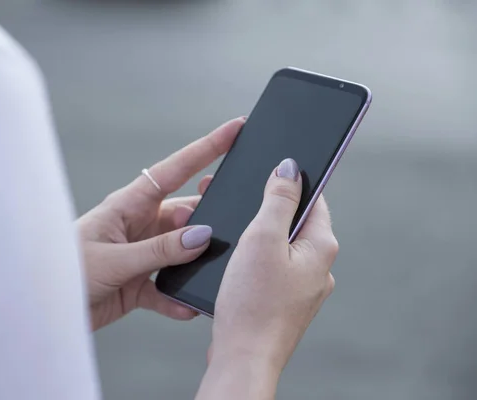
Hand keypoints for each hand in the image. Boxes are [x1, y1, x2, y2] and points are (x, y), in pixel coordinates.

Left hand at [77, 117, 245, 329]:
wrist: (40, 308)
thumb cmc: (63, 270)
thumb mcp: (113, 258)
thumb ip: (159, 249)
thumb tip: (201, 235)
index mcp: (128, 205)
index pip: (174, 170)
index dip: (205, 148)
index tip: (233, 130)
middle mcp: (138, 225)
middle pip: (185, 214)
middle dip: (209, 216)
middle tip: (233, 219)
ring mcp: (140, 254)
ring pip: (181, 251)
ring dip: (194, 263)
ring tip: (212, 271)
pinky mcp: (138, 283)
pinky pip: (166, 287)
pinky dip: (177, 298)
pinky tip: (185, 307)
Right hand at [198, 158, 336, 399]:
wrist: (243, 357)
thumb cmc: (252, 302)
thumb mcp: (262, 238)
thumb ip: (278, 200)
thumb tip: (289, 168)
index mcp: (321, 246)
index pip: (313, 199)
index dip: (289, 182)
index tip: (267, 174)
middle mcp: (318, 267)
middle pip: (294, 222)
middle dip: (266, 210)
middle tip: (238, 206)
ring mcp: (302, 287)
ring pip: (280, 247)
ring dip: (257, 237)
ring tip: (234, 240)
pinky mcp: (284, 301)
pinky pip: (272, 269)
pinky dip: (255, 261)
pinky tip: (236, 266)